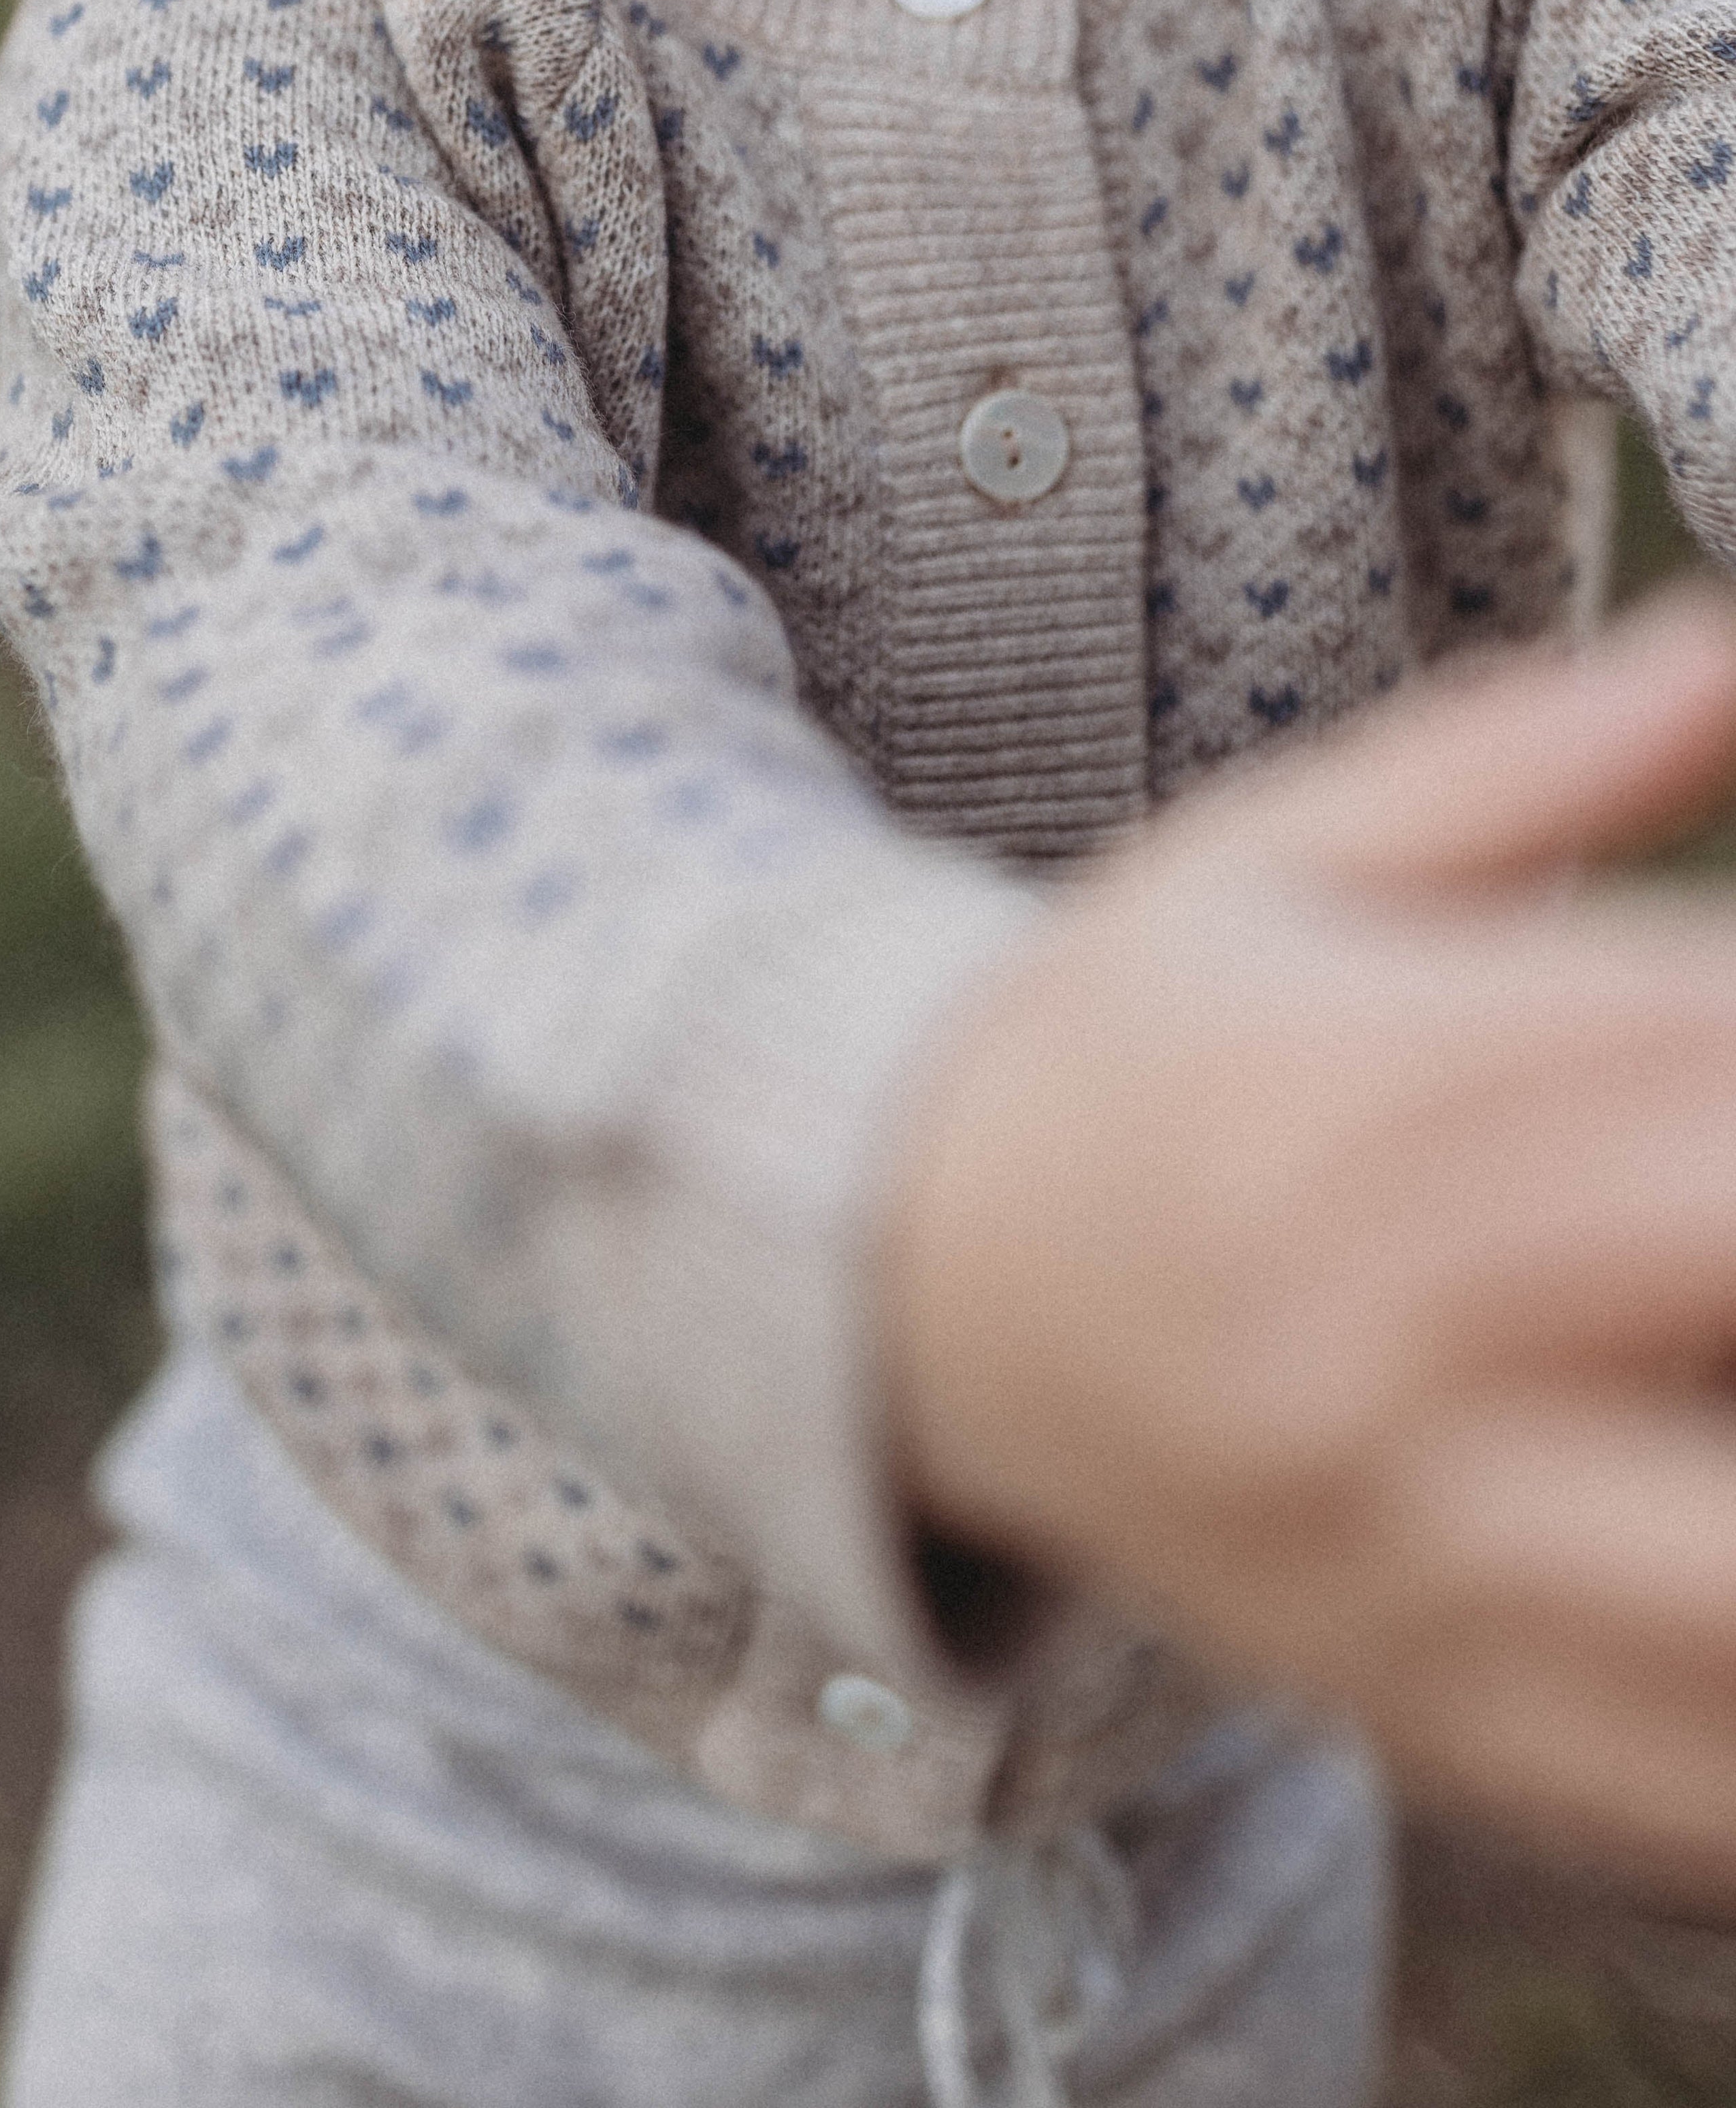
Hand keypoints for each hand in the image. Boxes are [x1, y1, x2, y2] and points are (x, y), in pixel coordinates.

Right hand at [884, 589, 1735, 1889]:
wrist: (889, 1284)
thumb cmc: (1130, 1039)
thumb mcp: (1287, 851)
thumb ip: (1536, 752)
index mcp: (1361, 1087)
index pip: (1707, 1045)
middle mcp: (1379, 1334)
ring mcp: (1402, 1552)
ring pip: (1735, 1593)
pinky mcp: (1423, 1707)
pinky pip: (1691, 1790)